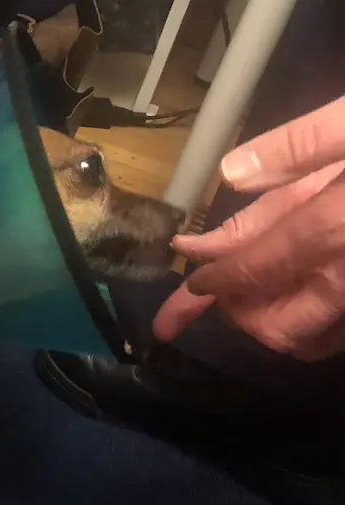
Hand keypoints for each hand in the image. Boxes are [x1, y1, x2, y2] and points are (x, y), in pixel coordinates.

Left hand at [152, 94, 344, 360]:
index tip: (188, 283)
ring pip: (308, 342)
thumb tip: (230, 173)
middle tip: (219, 290)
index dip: (211, 282)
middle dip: (239, 314)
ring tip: (252, 294)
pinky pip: (335, 335)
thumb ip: (298, 148)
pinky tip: (296, 291)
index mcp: (331, 230)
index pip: (251, 270)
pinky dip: (309, 324)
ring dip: (273, 325)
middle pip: (276, 328)